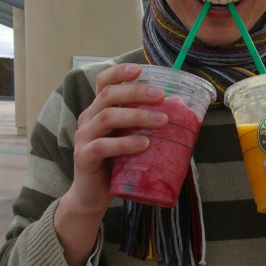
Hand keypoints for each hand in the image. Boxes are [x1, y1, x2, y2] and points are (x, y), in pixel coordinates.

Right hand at [54, 63, 167, 265]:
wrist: (93, 196)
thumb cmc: (115, 164)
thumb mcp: (129, 139)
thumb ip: (143, 126)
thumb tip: (181, 116)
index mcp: (98, 110)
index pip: (103, 82)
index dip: (119, 72)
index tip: (140, 69)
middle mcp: (88, 119)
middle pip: (108, 95)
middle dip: (136, 91)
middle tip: (162, 96)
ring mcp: (83, 137)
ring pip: (107, 116)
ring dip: (137, 115)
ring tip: (162, 121)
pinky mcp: (84, 157)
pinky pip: (102, 146)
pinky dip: (125, 143)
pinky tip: (143, 144)